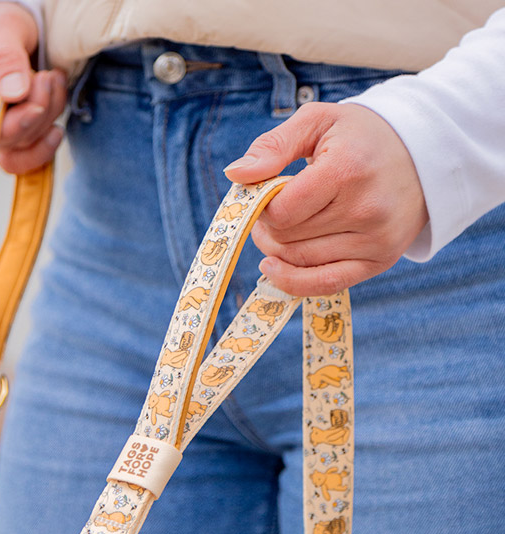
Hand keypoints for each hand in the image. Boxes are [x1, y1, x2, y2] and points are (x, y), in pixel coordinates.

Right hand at [0, 2, 65, 173]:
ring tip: (54, 79)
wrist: (12, 30)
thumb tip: (13, 92)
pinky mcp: (11, 135)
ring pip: (22, 145)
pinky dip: (48, 141)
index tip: (36, 106)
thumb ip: (6, 57)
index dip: (7, 125)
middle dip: (35, 113)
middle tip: (48, 78)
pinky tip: (58, 119)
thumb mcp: (2, 27)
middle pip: (3, 139)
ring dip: (47, 117)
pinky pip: (28, 155)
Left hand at [224, 103, 428, 295]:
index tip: (269, 192)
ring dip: (277, 249)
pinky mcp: (380, 261)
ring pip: (298, 260)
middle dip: (268, 226)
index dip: (263, 206)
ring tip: (281, 227)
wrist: (425, 152)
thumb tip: (235, 175)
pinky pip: (324, 285)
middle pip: (287, 238)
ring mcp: (375, 240)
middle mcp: (365, 209)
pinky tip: (272, 269)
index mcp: (347, 170)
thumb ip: (273, 146)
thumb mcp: (317, 121)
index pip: (281, 212)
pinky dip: (291, 281)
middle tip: (272, 210)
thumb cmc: (360, 136)